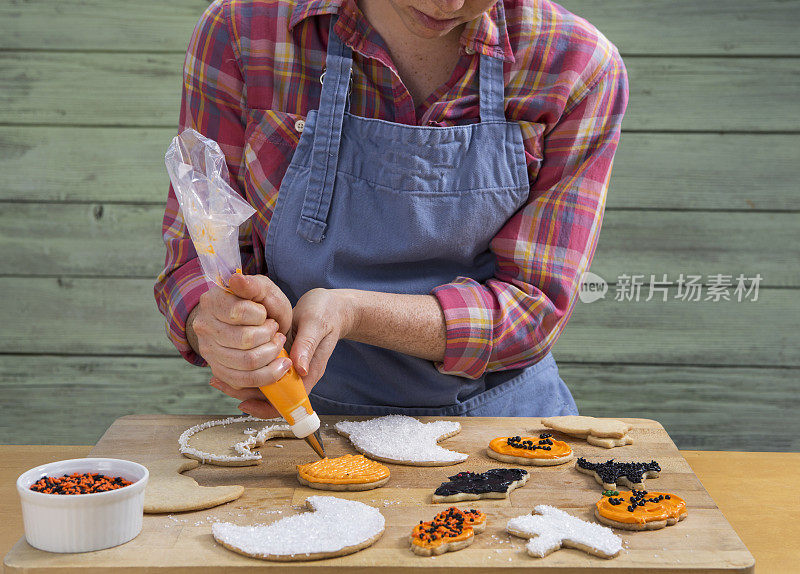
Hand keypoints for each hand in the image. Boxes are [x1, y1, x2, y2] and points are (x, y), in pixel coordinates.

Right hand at [187, 273, 293, 416]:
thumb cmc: (262, 306)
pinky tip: (280, 365)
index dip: (260, 316)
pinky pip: (245, 382)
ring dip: (272, 354)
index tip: (265, 314)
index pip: (238, 313)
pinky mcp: (220, 372)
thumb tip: (235, 279)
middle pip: (245, 340)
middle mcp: (204, 328)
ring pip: (247, 363)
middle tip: (275, 330)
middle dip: (270, 336)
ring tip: (277, 344)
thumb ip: (253, 285)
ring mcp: (210, 352)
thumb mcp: (264, 290)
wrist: (257, 326)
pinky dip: (269, 375)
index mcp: (212, 302)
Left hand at [221, 288, 357, 418]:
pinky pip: (260, 368)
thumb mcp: (316, 324)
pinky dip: (245, 367)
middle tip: (218, 382)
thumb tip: (299, 368)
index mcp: (308, 372)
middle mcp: (296, 373)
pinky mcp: (280, 355)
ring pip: (261, 383)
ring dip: (240, 381)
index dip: (265, 407)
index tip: (243, 403)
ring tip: (216, 375)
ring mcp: (287, 365)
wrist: (333, 306)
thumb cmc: (327, 313)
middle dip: (243, 393)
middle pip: (268, 396)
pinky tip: (228, 359)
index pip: (287, 402)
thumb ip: (307, 345)